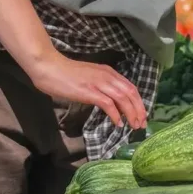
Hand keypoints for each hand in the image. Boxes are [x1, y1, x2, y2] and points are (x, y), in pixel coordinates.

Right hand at [29, 50, 146, 129]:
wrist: (50, 67)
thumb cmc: (67, 74)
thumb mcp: (91, 77)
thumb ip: (102, 85)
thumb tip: (112, 101)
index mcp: (109, 72)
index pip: (131, 87)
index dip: (139, 102)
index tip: (142, 115)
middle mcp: (107, 76)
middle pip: (130, 93)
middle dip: (139, 109)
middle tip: (142, 124)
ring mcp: (99, 83)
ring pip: (122, 98)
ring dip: (130, 113)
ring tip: (133, 126)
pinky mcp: (89, 91)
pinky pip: (108, 104)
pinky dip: (115, 114)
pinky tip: (117, 123)